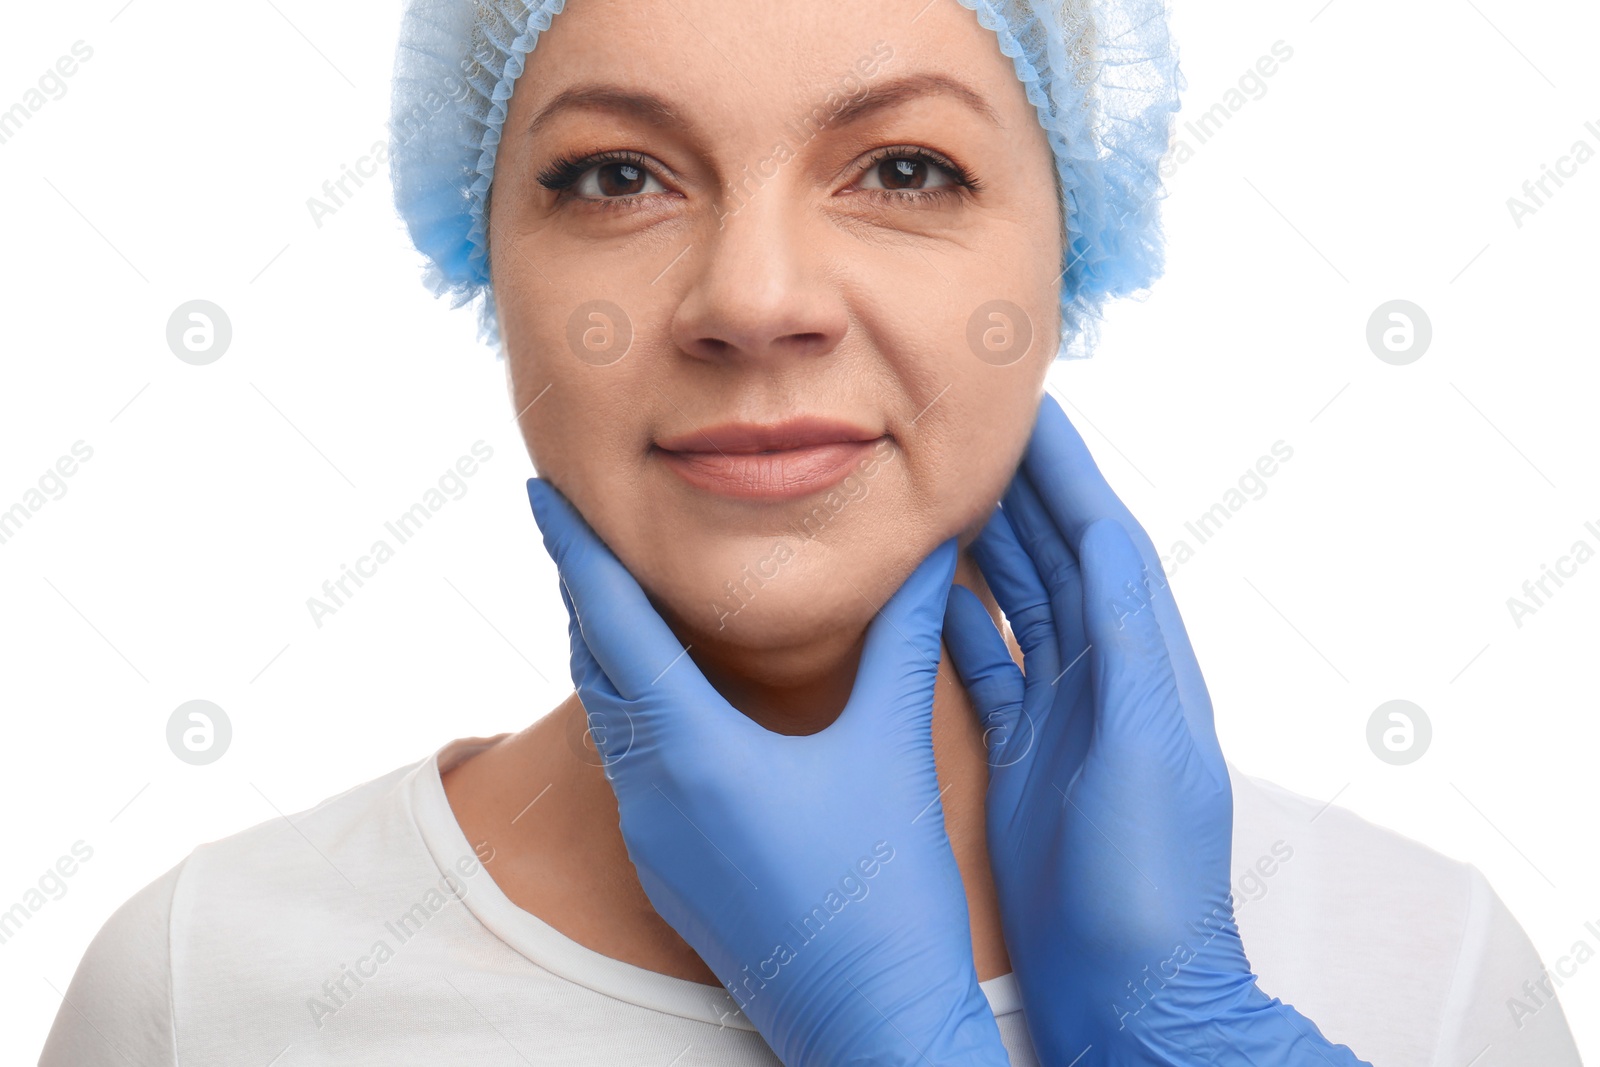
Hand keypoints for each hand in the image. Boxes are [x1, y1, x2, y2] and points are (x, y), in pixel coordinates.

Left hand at [527, 478, 1008, 1066]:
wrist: (869, 1025)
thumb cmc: (887, 895)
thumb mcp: (893, 751)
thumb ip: (902, 643)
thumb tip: (926, 556)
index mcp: (695, 751)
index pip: (613, 622)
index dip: (576, 548)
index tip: (539, 489)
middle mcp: (652, 792)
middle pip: (594, 666)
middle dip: (586, 591)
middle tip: (582, 526)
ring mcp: (651, 839)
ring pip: (607, 721)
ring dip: (606, 652)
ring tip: (617, 595)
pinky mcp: (666, 872)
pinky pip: (630, 767)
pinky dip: (634, 710)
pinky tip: (670, 697)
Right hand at [942, 394, 1369, 1063]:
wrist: (1133, 989)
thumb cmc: (1153, 886)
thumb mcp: (1152, 759)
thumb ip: (1131, 652)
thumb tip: (1110, 542)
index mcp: (1146, 668)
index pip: (1105, 543)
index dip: (1070, 472)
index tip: (1032, 405)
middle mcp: (1105, 677)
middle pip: (1057, 557)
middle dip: (1022, 487)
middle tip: (972, 422)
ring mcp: (1061, 713)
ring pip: (1018, 600)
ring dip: (988, 538)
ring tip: (943, 480)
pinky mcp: (1023, 751)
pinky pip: (986, 662)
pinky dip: (957, 617)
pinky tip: (927, 585)